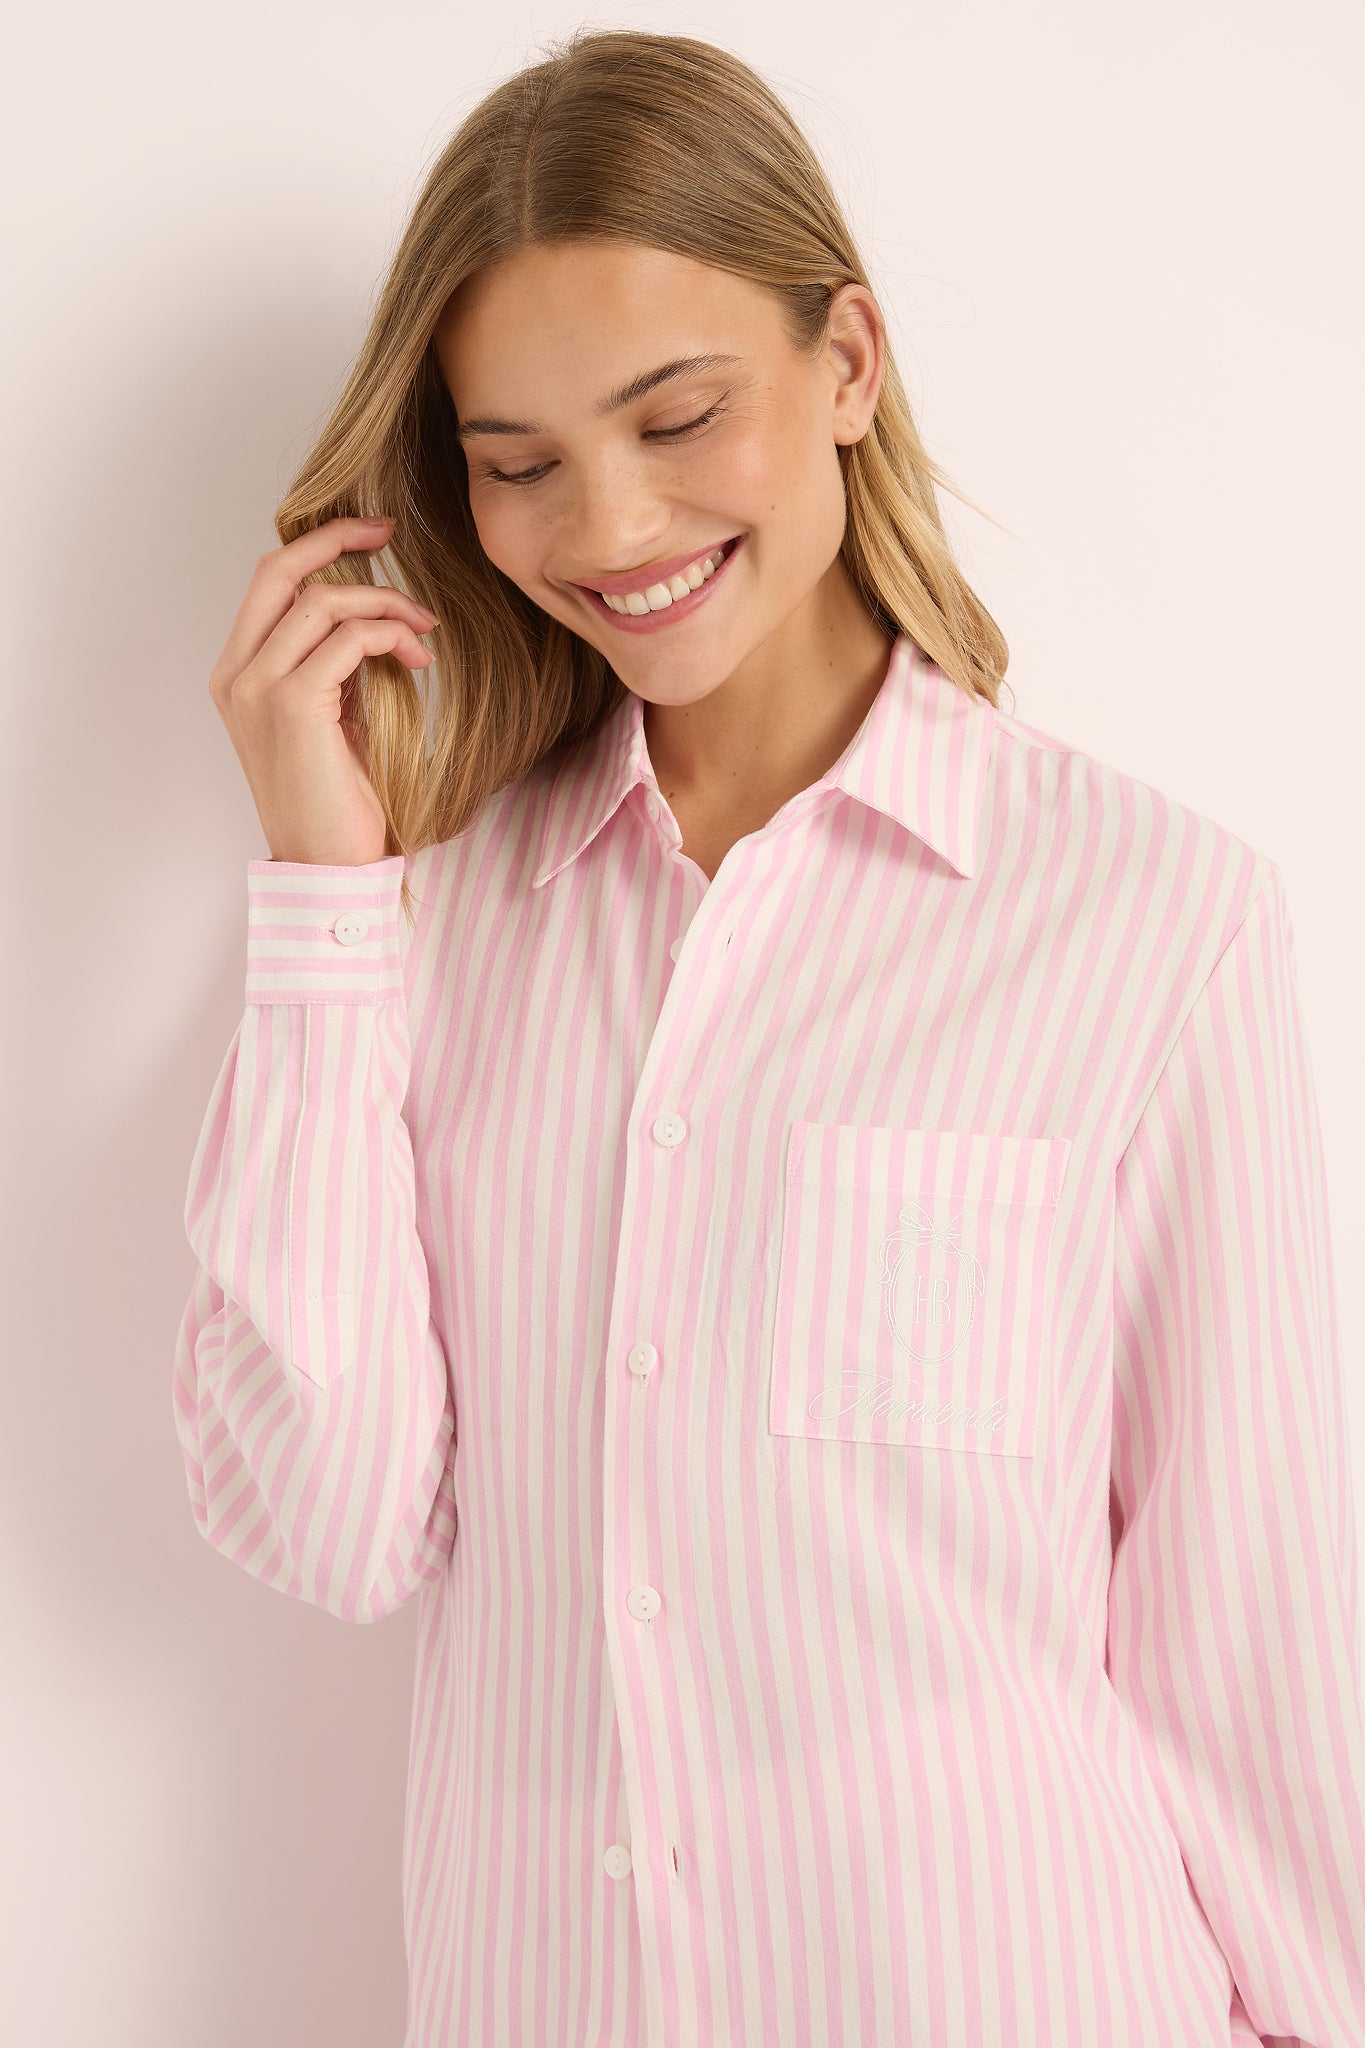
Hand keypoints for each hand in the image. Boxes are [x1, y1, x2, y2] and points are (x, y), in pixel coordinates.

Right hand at [208, 514, 435, 865]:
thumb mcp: (334, 716)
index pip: (268, 581)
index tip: (369, 533)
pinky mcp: (293, 705)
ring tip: (423, 630)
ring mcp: (259, 688)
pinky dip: (387, 635)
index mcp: (237, 672)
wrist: (327, 863)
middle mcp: (237, 673)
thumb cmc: (336, 798)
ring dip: (384, 604)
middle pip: (280, 571)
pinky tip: (414, 657)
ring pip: (323, 602)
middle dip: (338, 539)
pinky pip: (347, 639)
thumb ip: (338, 664)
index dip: (318, 545)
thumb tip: (373, 618)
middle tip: (390, 533)